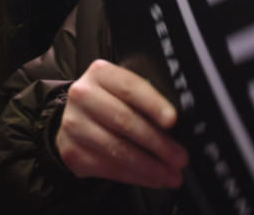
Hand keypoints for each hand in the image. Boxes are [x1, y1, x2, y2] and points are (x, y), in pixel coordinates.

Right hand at [55, 59, 188, 189]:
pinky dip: (136, 177)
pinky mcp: (72, 151)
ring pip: (118, 149)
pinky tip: (153, 179)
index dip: (153, 104)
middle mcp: (83, 96)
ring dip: (150, 166)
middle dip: (158, 143)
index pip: (130, 87)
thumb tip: (178, 126)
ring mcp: (74, 125)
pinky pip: (109, 168)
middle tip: (181, 157)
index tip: (173, 121)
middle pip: (125, 120)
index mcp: (100, 74)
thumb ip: (145, 99)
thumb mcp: (122, 89)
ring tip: (172, 175)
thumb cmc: (108, 103)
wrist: (73, 118)